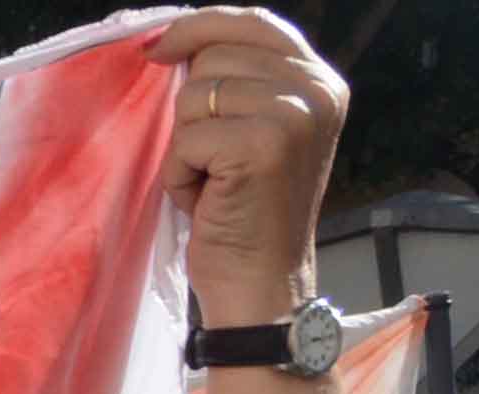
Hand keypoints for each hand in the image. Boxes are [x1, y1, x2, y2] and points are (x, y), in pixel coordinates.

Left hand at [152, 10, 350, 320]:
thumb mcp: (253, 131)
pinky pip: (186, 137)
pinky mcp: (263, 145)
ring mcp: (295, 116)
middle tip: (214, 159)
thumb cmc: (243, 211)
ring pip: (194, 95)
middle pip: (214, 55)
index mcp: (320, 80)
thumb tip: (173, 39)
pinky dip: (180, 174)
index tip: (158, 48)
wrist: (262, 284)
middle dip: (193, 109)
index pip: (252, 21)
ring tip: (213, 181)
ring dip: (185, 145)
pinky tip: (206, 199)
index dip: (198, 27)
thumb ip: (239, 81)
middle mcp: (318, 91)